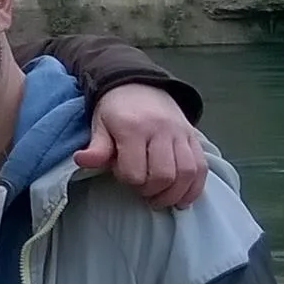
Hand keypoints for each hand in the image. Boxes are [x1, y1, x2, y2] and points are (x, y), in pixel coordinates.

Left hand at [74, 83, 206, 209]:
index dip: (127, 180)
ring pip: (187, 173)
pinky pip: (201, 167)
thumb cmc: (115, 109)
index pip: (134, 171)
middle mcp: (161, 130)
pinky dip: (194, 187)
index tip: (121, 175)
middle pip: (164, 175)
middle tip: (141, 191)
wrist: (139, 85)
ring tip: (160, 199)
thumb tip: (82, 161)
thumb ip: (97, 147)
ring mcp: (181, 133)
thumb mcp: (100, 124)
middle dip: (151, 191)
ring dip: (174, 194)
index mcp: (133, 128)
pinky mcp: (193, 137)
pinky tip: (182, 198)